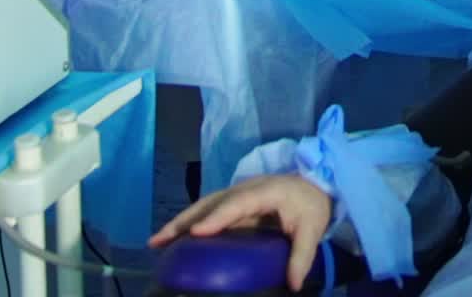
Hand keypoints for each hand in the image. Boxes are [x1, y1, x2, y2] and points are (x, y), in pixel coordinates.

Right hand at [149, 174, 331, 291]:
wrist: (315, 185)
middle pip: (211, 202)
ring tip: (156, 242)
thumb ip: (302, 255)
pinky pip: (208, 212)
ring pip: (204, 205)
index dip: (217, 217)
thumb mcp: (312, 229)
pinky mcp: (233, 203)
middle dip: (185, 220)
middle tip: (158, 240)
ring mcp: (237, 194)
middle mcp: (246, 189)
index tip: (197, 232)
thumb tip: (293, 285)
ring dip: (180, 222)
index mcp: (265, 192)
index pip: (237, 203)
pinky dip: (189, 223)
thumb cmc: (311, 206)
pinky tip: (174, 240)